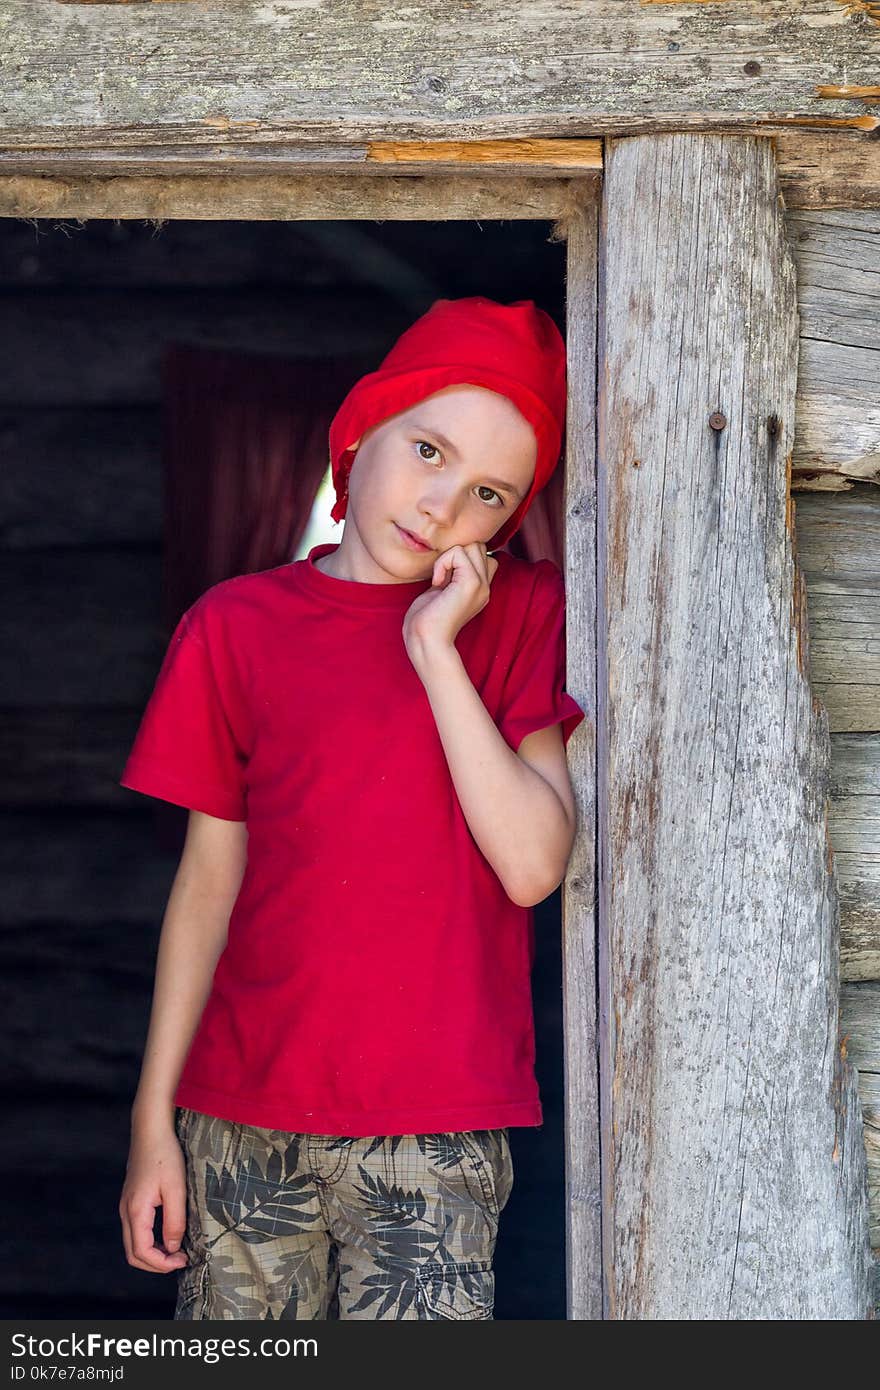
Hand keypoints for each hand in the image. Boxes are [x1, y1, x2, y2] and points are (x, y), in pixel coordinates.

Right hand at [119, 1125, 188, 1273]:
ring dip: (153, 1253)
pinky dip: (150, 1241)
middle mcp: (126, 1212)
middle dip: (156, 1264)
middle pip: (133, 1254)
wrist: (150, 1130)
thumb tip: (173, 1248)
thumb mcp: (176, 1189)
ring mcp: (126, 1206)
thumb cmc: (165, 1155)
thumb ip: (174, 1221)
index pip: (142, 1252)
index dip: (162, 1263)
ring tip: (176, 1250)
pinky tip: (167, 1235)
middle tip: (180, 1260)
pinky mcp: (131, 1200)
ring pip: (133, 1243)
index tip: (183, 1260)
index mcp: (136, 1211)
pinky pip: (136, 1231)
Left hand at [403, 541, 498, 657]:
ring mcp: (481, 585)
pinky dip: (443, 561)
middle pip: (479, 545)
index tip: (443, 577)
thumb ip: (451, 573)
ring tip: (440, 578)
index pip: (482, 554)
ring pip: (473, 544)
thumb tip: (452, 552)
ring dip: (450, 555)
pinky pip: (458, 552)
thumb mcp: (441, 590)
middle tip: (441, 575)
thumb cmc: (425, 619)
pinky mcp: (472, 583)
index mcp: (479, 589)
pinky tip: (437, 582)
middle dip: (456, 552)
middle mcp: (485, 586)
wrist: (426, 640)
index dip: (460, 557)